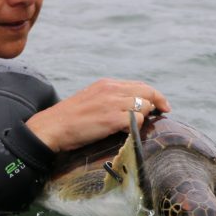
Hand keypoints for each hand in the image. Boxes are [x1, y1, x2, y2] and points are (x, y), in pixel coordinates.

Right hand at [26, 78, 170, 152]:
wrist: (52, 127)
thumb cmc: (70, 118)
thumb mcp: (91, 98)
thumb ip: (110, 98)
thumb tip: (131, 106)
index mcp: (107, 84)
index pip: (140, 85)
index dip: (155, 95)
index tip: (163, 105)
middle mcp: (111, 90)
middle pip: (147, 93)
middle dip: (158, 103)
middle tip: (162, 113)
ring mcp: (112, 103)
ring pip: (144, 106)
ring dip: (144, 117)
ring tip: (134, 126)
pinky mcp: (111, 119)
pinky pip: (137, 120)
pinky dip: (136, 127)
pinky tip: (127, 132)